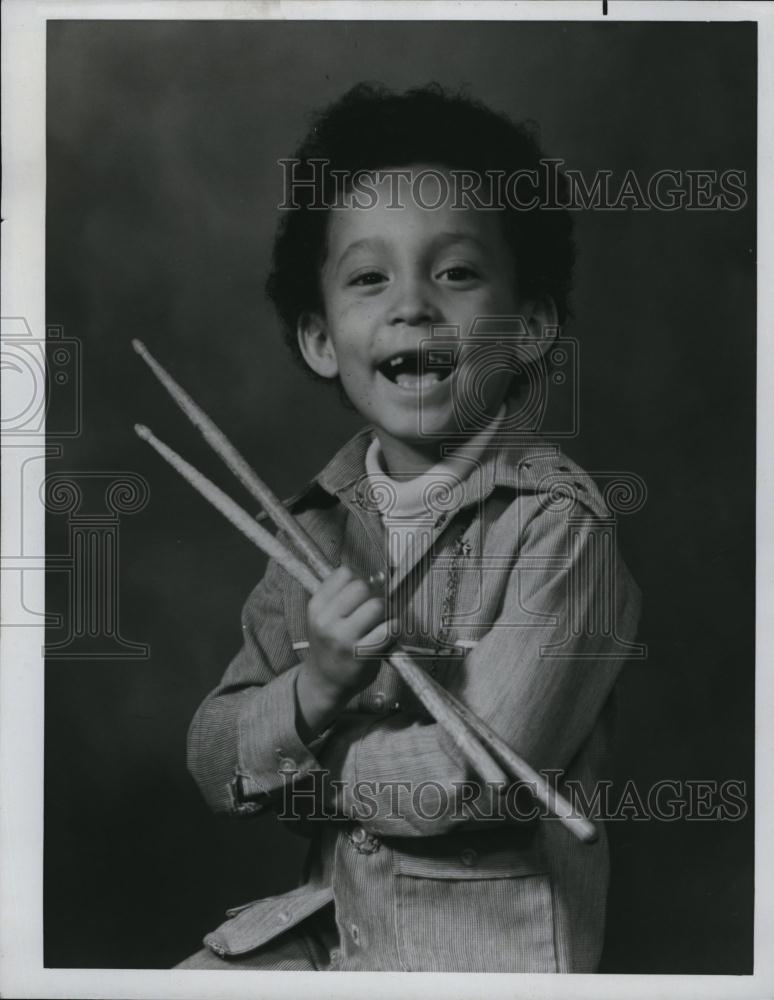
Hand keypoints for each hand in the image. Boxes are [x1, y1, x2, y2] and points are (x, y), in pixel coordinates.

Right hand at [295, 566, 396, 738]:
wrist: (325, 682)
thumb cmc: (330, 645)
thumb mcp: (324, 618)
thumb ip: (341, 596)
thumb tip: (379, 576)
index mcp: (316, 607)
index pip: (344, 573)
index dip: (358, 580)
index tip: (360, 595)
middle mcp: (326, 621)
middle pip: (362, 587)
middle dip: (372, 595)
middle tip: (373, 610)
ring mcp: (344, 638)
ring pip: (377, 605)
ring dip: (385, 612)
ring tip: (380, 623)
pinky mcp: (362, 655)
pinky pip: (389, 629)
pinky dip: (394, 628)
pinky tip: (387, 635)